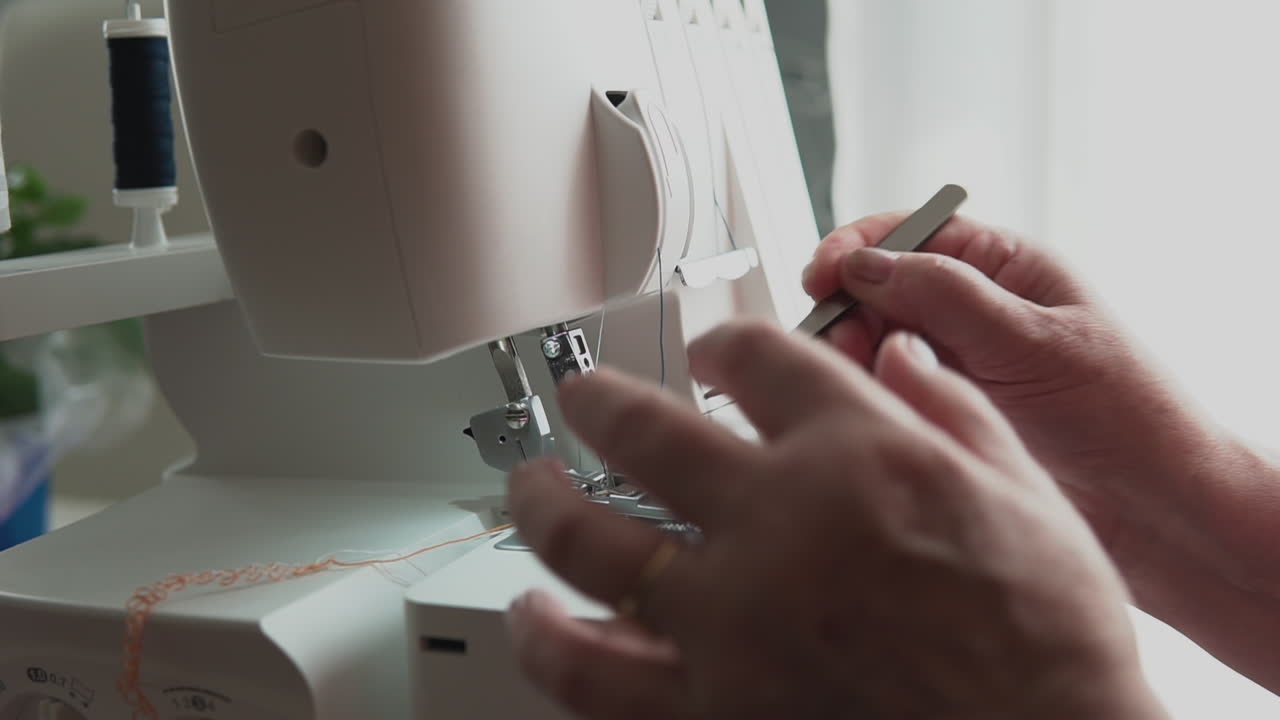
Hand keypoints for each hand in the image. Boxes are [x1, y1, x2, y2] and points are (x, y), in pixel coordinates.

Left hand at [506, 324, 1165, 719]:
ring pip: (587, 543)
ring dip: (542, 505)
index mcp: (859, 454)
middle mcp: (779, 524)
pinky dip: (550, 643)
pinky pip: (594, 674)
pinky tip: (534, 618)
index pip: (756, 359)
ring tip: (530, 488)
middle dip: (599, 401)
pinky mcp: (713, 710)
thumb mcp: (1027, 496)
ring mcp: (733, 621)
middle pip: (643, 430)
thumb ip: (952, 411)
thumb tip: (902, 353)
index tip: (713, 352)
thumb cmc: (1050, 639)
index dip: (724, 342)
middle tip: (583, 398)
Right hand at [802, 214, 1279, 691]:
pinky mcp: (947, 409)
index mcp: (1006, 267)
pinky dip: (869, 392)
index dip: (859, 245)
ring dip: (854, 354)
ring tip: (854, 380)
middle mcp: (976, 308)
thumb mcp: (1031, 340)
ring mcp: (958, 361)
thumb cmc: (1121, 410)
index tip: (821, 275)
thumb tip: (865, 262)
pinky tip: (871, 407)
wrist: (1152, 506)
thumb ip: (945, 296)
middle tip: (834, 342)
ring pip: (878, 340)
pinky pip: (890, 388)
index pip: (915, 233)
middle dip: (848, 307)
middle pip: (882, 286)